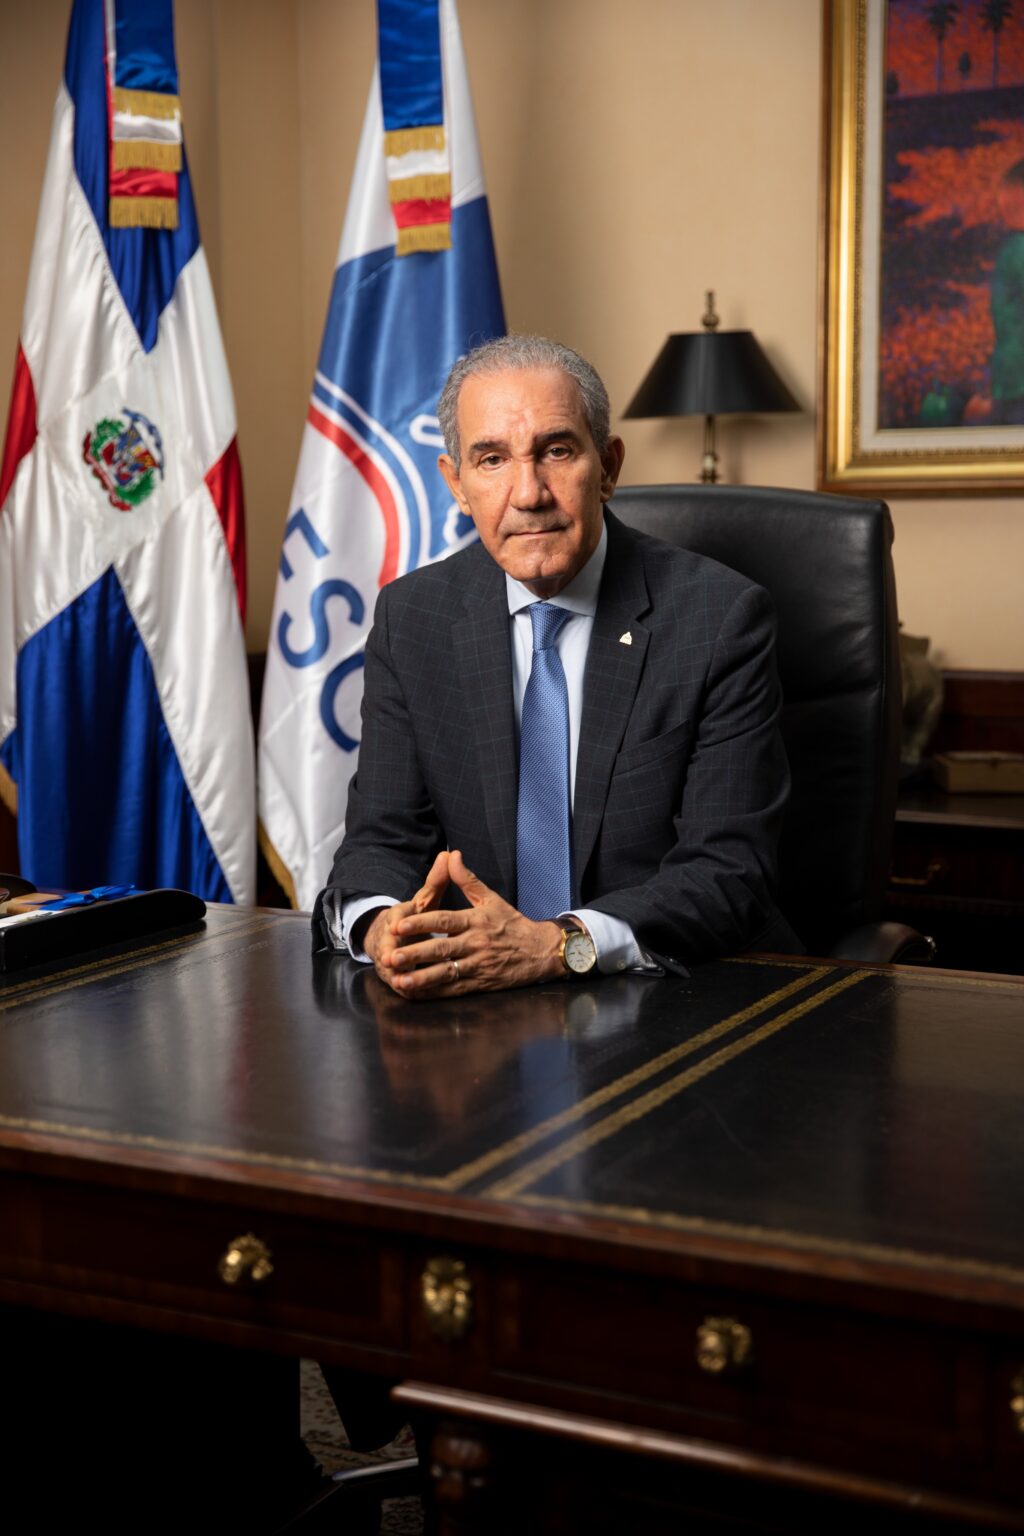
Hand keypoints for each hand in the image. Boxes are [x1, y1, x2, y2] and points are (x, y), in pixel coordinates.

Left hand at [378, 849, 565, 999]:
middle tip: (391, 957)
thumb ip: (467, 879)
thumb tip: (451, 855)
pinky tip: (417, 994)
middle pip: (441, 949)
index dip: (421, 923)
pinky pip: (455, 990)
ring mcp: (478, 966)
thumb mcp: (492, 899)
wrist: (541, 952)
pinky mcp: (481, 984)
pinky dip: (435, 993)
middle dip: (415, 953)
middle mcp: (476, 944)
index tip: (398, 926)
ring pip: (446, 973)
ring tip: (400, 980)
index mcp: (476, 920)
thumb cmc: (513, 923)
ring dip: (421, 978)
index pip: (444, 921)